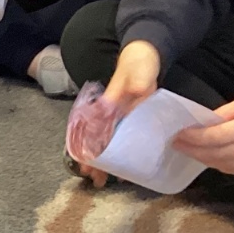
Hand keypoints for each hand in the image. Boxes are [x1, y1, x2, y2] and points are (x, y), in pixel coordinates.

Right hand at [70, 41, 161, 186]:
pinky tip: (125, 164)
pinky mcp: (131, 118)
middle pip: (98, 140)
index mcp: (108, 105)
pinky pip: (123, 138)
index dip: (89, 149)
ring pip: (109, 142)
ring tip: (104, 178)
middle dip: (95, 161)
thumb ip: (136, 81)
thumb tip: (132, 94)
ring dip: (106, 160)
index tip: (86, 165)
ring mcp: (121, 117)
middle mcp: (111, 113)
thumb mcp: (138, 71)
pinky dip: (121, 152)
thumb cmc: (139, 62)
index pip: (94, 131)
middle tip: (95, 180)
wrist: (146, 53)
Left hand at [172, 84, 233, 173]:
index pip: (214, 138)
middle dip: (193, 150)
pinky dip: (219, 164)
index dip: (193, 138)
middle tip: (176, 144)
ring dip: (203, 159)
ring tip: (189, 150)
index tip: (178, 134)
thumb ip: (222, 115)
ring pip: (223, 165)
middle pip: (215, 154)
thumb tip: (199, 125)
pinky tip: (209, 156)